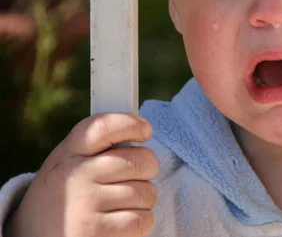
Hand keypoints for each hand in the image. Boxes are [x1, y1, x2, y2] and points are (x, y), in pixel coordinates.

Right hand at [5, 113, 158, 236]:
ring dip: (144, 200)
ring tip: (124, 204)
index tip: (145, 131)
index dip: (130, 124)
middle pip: (138, 160)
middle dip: (148, 168)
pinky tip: (122, 223)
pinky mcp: (95, 232)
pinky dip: (141, 222)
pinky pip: (141, 219)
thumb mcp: (68, 164)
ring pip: (145, 192)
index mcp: (68, 154)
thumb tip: (141, 130)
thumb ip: (97, 149)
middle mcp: (75, 176)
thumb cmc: (64, 197)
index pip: (103, 127)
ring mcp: (85, 204)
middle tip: (139, 176)